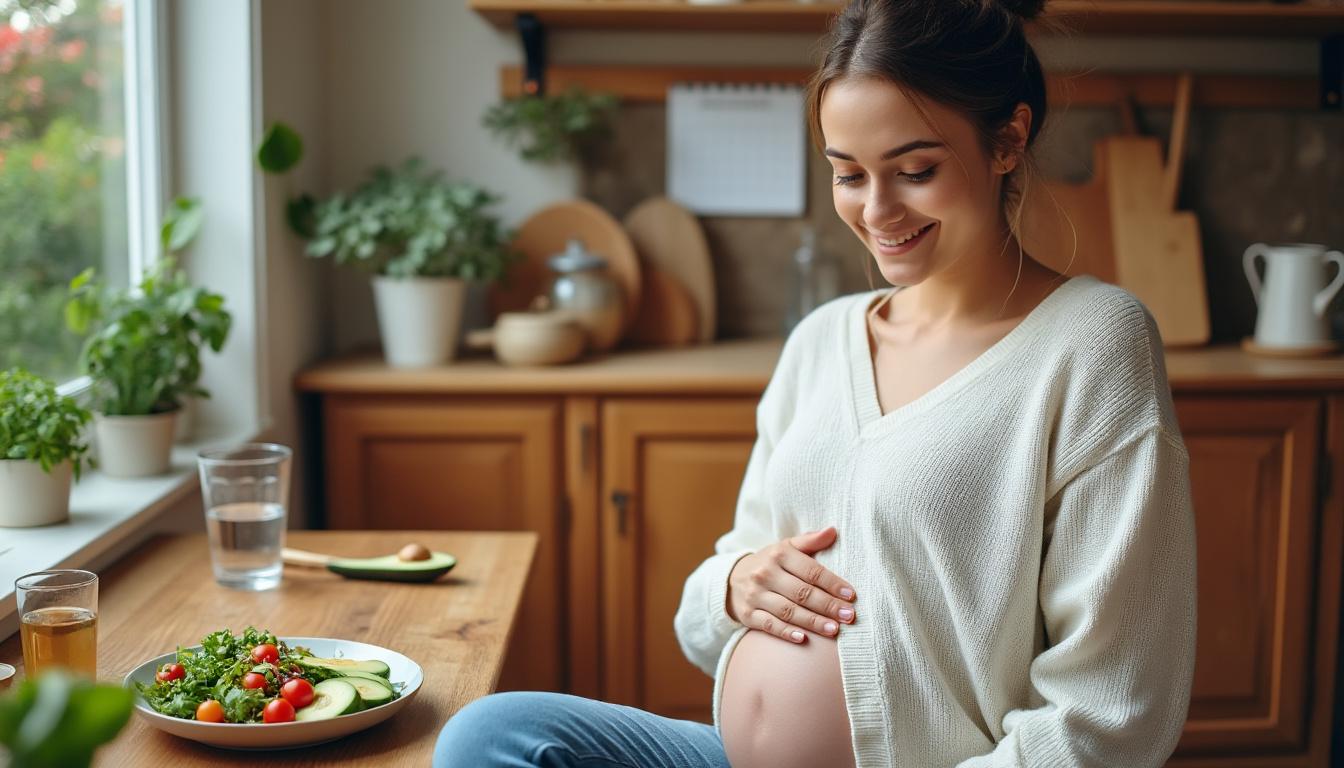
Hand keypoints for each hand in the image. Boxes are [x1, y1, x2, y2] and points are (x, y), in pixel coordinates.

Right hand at [726, 526, 855, 643]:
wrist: (732, 578)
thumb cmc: (770, 563)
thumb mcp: (786, 547)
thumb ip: (810, 541)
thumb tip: (833, 531)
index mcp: (778, 555)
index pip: (811, 571)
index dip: (832, 583)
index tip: (851, 595)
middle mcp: (765, 574)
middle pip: (802, 593)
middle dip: (828, 605)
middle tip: (849, 616)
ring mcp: (755, 595)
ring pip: (788, 611)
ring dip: (812, 622)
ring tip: (834, 629)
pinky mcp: (748, 614)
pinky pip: (769, 625)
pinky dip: (786, 632)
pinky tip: (804, 639)